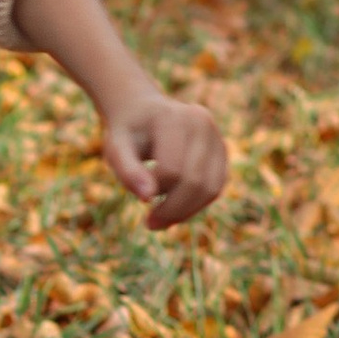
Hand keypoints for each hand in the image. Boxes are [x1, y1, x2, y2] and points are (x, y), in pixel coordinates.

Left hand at [101, 89, 229, 231]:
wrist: (143, 114)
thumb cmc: (128, 134)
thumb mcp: (116, 149)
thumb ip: (128, 171)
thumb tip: (147, 197)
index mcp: (173, 118)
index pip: (172, 170)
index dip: (156, 192)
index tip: (141, 200)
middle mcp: (201, 123)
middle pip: (196, 181)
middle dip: (173, 209)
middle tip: (151, 224)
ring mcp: (216, 136)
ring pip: (211, 188)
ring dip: (186, 211)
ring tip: (162, 218)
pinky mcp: (222, 152)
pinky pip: (216, 188)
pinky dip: (196, 204)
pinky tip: (176, 207)